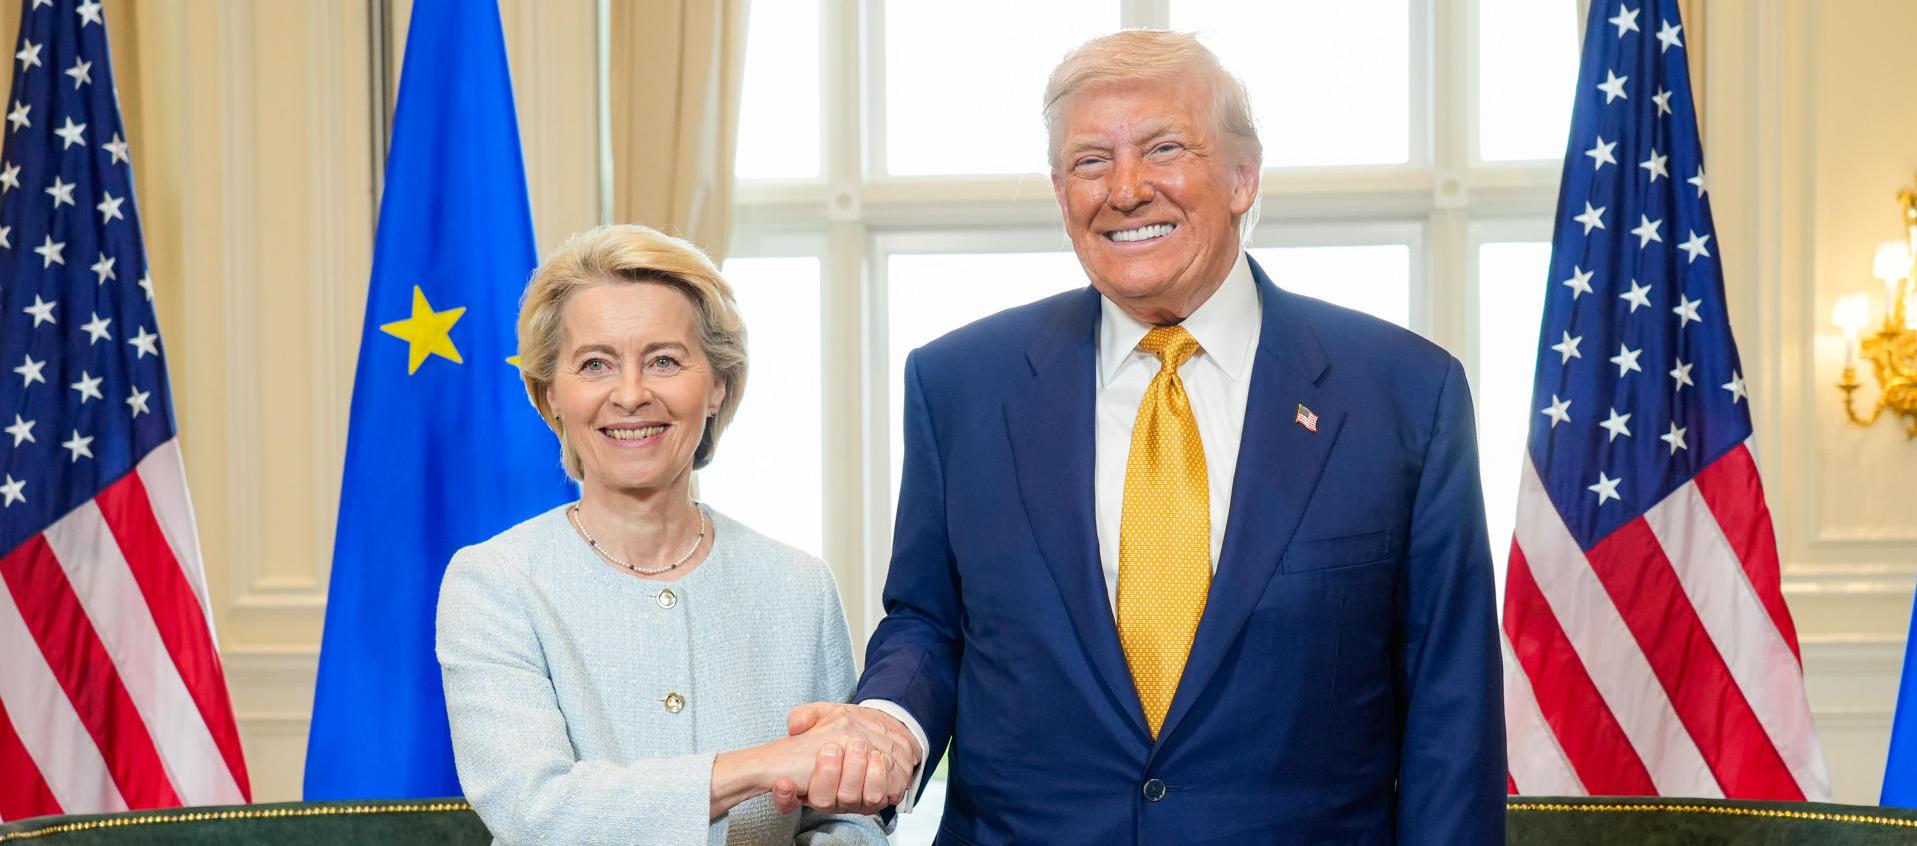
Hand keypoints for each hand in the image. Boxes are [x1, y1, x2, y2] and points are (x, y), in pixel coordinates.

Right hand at [768, 702, 918, 814]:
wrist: (880, 731)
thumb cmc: (844, 728)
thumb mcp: (821, 715)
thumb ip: (804, 716)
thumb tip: (795, 726)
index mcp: (806, 783)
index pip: (787, 802)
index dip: (784, 797)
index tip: (784, 782)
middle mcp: (827, 797)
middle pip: (822, 800)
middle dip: (828, 774)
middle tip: (834, 748)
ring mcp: (850, 802)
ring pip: (850, 799)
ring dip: (854, 773)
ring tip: (858, 745)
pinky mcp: (874, 801)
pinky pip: (877, 798)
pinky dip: (878, 777)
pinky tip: (878, 757)